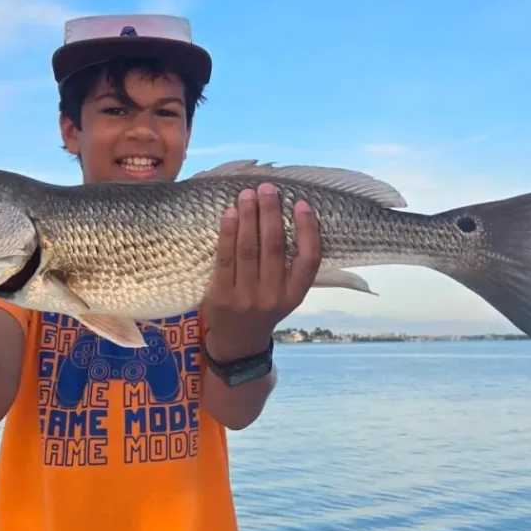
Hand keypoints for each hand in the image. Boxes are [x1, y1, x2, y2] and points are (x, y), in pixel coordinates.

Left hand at [201, 183, 320, 361]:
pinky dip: (227, 232)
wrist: (238, 341)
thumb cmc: (263, 307)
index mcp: (295, 294)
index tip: (301, 204)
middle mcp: (273, 297)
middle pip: (274, 247)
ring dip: (248, 217)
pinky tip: (229, 214)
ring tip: (246, 195)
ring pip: (248, 248)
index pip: (309, 259)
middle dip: (270, 213)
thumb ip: (289, 265)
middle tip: (267, 188)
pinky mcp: (221, 296)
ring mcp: (246, 297)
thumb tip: (285, 215)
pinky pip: (225, 257)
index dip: (308, 229)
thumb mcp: (286, 293)